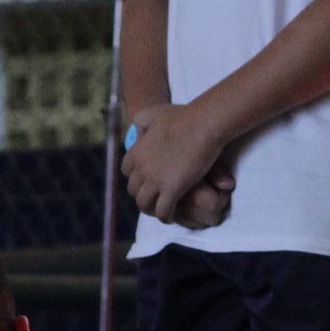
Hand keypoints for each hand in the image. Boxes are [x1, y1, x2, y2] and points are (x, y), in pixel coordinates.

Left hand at [121, 103, 229, 223]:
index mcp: (136, 152)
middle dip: (142, 195)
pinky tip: (171, 217)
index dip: (136, 178)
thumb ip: (141, 121)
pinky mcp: (172, 190)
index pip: (126, 172)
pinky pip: (162, 211)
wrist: (203, 124)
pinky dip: (165, 217)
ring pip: (144, 204)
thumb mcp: (153, 113)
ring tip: (160, 211)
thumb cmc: (183, 116)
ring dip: (151, 210)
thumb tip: (138, 133)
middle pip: (134, 190)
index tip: (145, 181)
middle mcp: (141, 168)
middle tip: (154, 198)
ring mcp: (155, 181)